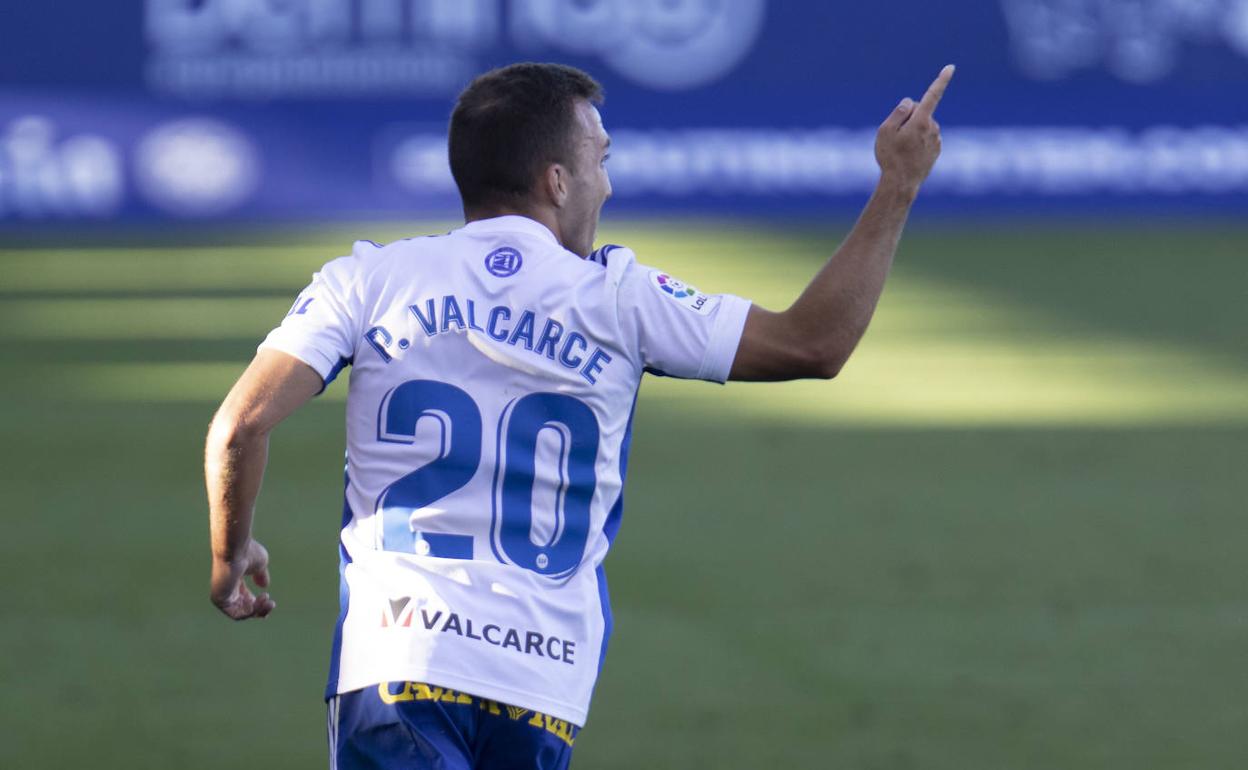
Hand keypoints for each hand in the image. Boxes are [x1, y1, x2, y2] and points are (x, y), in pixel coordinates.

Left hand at [210, 538, 275, 619]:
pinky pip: (236, 614)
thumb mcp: (260, 564)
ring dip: (258, 610)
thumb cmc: (247, 552)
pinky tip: (259, 602)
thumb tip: (263, 586)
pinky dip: (250, 611)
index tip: (269, 599)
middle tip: (272, 603)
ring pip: (242, 614)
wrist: (235, 548)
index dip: (258, 604)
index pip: (245, 600)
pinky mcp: (219, 600)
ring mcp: (221, 596)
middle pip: (243, 609)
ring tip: (267, 601)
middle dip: (260, 610)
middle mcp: (227, 590)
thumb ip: (260, 575)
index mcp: (235, 582)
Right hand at [875, 64, 954, 191]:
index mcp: (921, 121)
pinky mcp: (936, 150)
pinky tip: (909, 155)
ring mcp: (936, 140)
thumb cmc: (890, 157)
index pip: (932, 95)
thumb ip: (898, 113)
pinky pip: (926, 138)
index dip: (941, 80)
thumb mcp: (885, 131)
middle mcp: (933, 128)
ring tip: (901, 149)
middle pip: (920, 112)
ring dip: (912, 131)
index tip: (951, 67)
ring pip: (923, 126)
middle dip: (909, 118)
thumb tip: (909, 102)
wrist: (902, 184)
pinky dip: (918, 142)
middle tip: (895, 137)